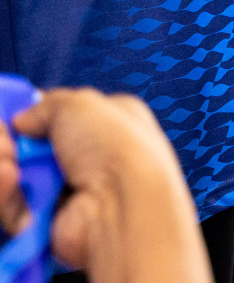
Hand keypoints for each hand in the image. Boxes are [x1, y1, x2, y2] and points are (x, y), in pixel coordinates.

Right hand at [2, 89, 211, 282]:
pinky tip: (8, 177)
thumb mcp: (80, 105)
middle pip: (31, 148)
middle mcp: (89, 158)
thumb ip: (46, 106)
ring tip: (6, 159)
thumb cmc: (115, 147)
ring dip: (4, 164)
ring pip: (18, 177)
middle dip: (9, 141)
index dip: (33, 115)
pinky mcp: (47, 223)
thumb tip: (23, 120)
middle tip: (6, 139)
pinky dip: (6, 193)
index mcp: (108, 123)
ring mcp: (68, 191)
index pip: (61, 116)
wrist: (125, 203)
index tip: (11, 115)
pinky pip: (13, 206)